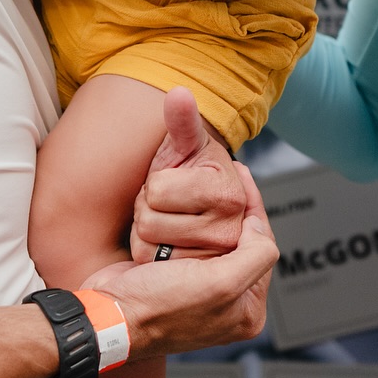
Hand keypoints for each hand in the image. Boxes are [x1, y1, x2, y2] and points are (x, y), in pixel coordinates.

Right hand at [85, 152, 276, 356]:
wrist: (109, 315)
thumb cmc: (160, 306)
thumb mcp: (220, 284)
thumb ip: (255, 256)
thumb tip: (259, 227)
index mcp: (247, 310)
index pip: (262, 246)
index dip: (254, 207)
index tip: (242, 175)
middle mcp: (229, 303)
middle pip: (241, 242)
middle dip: (234, 209)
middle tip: (229, 174)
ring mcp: (201, 292)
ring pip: (217, 239)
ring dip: (213, 214)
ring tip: (211, 185)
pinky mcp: (177, 280)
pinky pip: (192, 243)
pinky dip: (190, 224)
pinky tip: (187, 206)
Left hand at [128, 88, 247, 262]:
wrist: (185, 217)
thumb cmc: (181, 177)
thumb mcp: (183, 148)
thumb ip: (182, 122)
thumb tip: (178, 93)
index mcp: (230, 195)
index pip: (160, 189)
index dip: (158, 182)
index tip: (172, 182)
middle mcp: (231, 232)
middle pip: (151, 218)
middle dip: (150, 206)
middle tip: (167, 206)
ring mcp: (214, 263)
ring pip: (148, 242)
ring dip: (147, 231)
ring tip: (164, 225)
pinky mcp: (195, 284)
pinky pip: (148, 261)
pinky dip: (146, 252)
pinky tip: (160, 248)